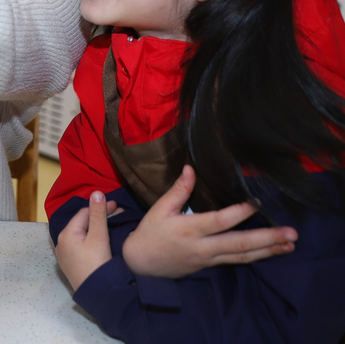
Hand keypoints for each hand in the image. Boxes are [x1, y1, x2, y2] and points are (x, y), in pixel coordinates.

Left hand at [55, 190, 117, 290]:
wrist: (98, 295)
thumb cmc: (97, 264)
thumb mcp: (99, 237)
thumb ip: (98, 214)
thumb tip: (96, 192)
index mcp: (66, 234)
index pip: (83, 213)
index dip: (100, 207)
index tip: (117, 206)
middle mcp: (61, 243)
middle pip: (82, 224)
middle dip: (99, 217)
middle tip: (118, 214)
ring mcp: (65, 255)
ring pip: (82, 235)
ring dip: (96, 228)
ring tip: (113, 226)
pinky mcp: (71, 265)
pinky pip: (81, 246)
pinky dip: (91, 240)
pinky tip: (102, 241)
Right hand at [122, 165, 297, 277]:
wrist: (142, 264)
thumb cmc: (150, 232)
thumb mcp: (159, 209)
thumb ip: (178, 190)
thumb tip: (190, 168)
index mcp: (189, 229)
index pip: (219, 221)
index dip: (239, 212)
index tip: (257, 203)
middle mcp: (203, 246)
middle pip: (240, 244)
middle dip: (268, 238)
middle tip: (291, 233)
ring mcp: (209, 259)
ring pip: (244, 256)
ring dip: (269, 251)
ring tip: (290, 244)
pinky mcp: (211, 266)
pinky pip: (237, 261)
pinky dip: (256, 256)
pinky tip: (270, 252)